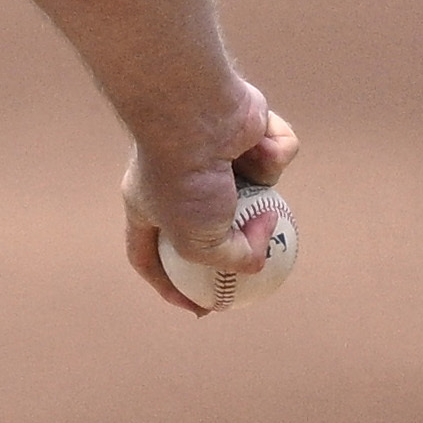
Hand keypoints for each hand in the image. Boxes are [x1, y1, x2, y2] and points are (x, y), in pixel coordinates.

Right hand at [125, 104, 300, 315]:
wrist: (197, 114)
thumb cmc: (185, 180)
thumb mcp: (197, 242)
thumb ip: (226, 260)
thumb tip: (257, 256)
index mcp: (147, 204)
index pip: (149, 256)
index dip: (171, 286)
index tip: (199, 308)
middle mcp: (177, 177)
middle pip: (207, 222)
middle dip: (233, 242)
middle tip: (256, 267)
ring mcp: (214, 151)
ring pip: (252, 188)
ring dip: (260, 195)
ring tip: (263, 199)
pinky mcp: (248, 128)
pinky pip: (275, 153)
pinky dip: (274, 154)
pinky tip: (260, 147)